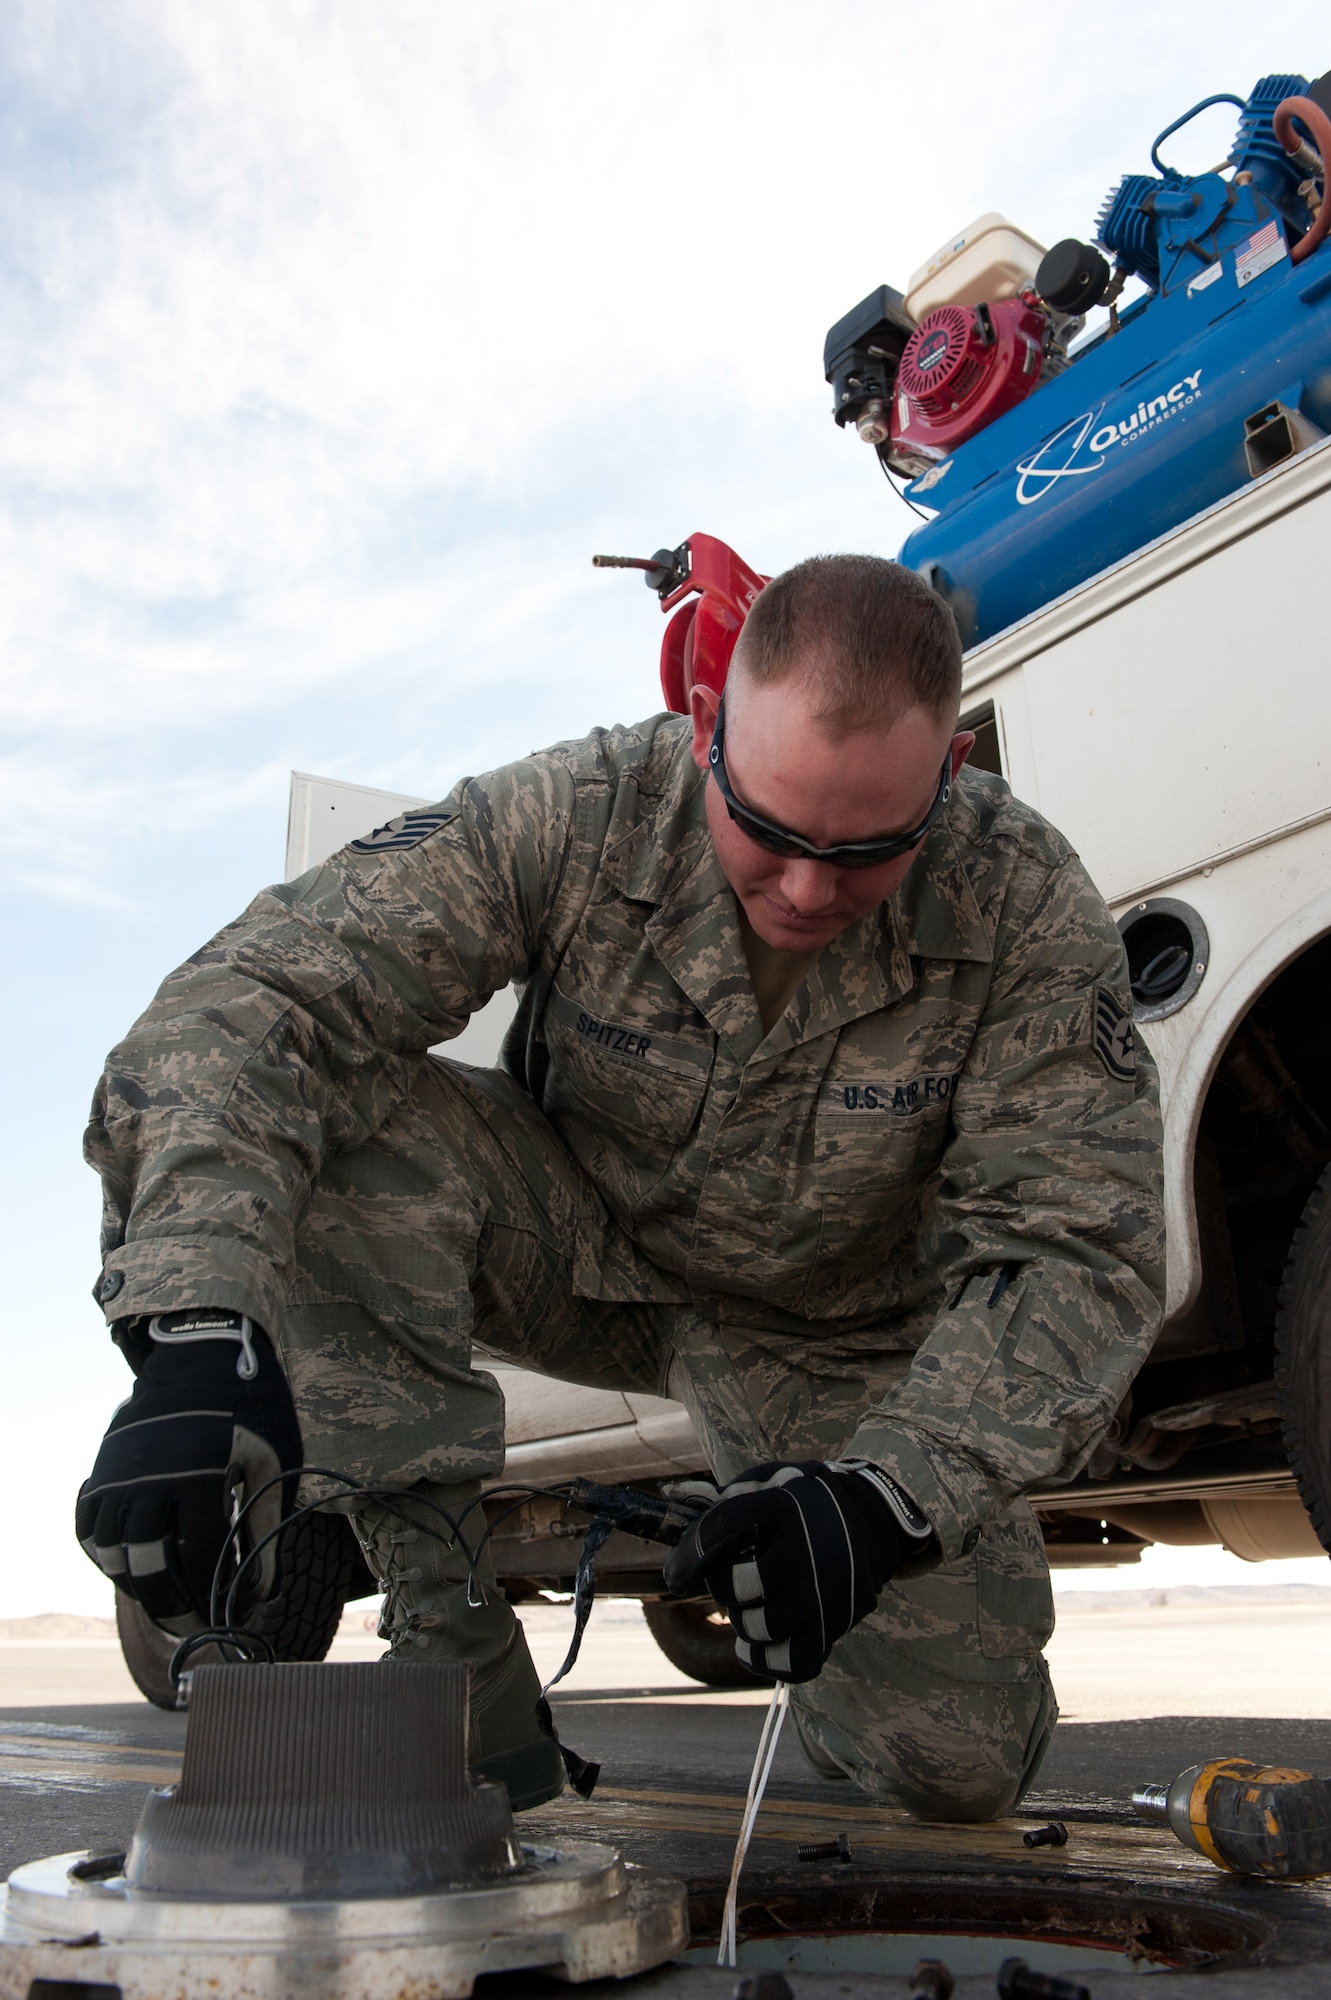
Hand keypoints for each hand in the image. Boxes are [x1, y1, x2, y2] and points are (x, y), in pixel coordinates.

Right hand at [76, 1311, 301, 1623]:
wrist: (201, 1363)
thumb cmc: (249, 1415)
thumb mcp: (269, 1464)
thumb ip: (264, 1529)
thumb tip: (264, 1594)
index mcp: (199, 1473)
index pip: (200, 1556)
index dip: (214, 1594)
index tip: (227, 1616)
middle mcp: (150, 1476)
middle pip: (150, 1563)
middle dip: (174, 1604)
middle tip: (192, 1625)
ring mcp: (118, 1474)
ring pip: (113, 1552)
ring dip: (136, 1585)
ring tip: (165, 1601)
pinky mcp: (100, 1471)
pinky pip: (89, 1529)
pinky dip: (105, 1557)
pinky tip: (132, 1570)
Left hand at [663, 1459, 932, 1681]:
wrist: (872, 1517)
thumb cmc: (802, 1502)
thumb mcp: (765, 1483)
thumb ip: (721, 1504)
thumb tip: (673, 1531)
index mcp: (783, 1505)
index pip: (717, 1533)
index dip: (687, 1557)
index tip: (676, 1575)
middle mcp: (807, 1549)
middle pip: (735, 1588)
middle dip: (723, 1586)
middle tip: (735, 1577)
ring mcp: (825, 1592)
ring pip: (758, 1627)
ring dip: (744, 1620)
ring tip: (753, 1604)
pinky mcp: (836, 1626)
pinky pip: (790, 1663)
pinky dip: (766, 1658)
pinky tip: (759, 1642)